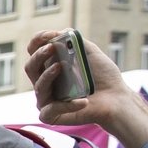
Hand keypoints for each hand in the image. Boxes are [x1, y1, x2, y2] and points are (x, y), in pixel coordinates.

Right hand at [23, 30, 147, 147]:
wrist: (117, 99)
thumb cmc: (103, 78)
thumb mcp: (91, 54)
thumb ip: (76, 42)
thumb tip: (60, 32)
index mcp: (51, 65)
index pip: (34, 51)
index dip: (37, 41)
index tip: (49, 35)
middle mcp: (46, 82)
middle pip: (30, 67)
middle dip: (38, 56)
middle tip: (51, 48)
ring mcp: (47, 99)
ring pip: (38, 87)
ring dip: (48, 75)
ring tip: (61, 67)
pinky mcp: (52, 115)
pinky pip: (49, 110)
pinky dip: (67, 105)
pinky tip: (83, 101)